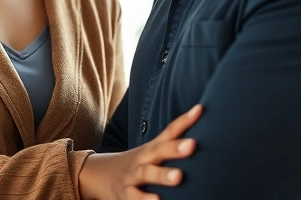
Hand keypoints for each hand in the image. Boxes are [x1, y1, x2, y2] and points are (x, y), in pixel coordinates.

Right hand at [78, 104, 201, 199]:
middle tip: (192, 145)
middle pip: (158, 150)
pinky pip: (135, 198)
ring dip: (162, 175)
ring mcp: (132, 176)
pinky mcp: (126, 195)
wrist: (99, 175)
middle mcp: (142, 159)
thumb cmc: (137, 164)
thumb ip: (173, 144)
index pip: (169, 132)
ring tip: (179, 177)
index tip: (200, 110)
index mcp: (152, 148)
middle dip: (175, 148)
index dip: (184, 121)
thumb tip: (201, 126)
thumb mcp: (151, 152)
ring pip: (147, 173)